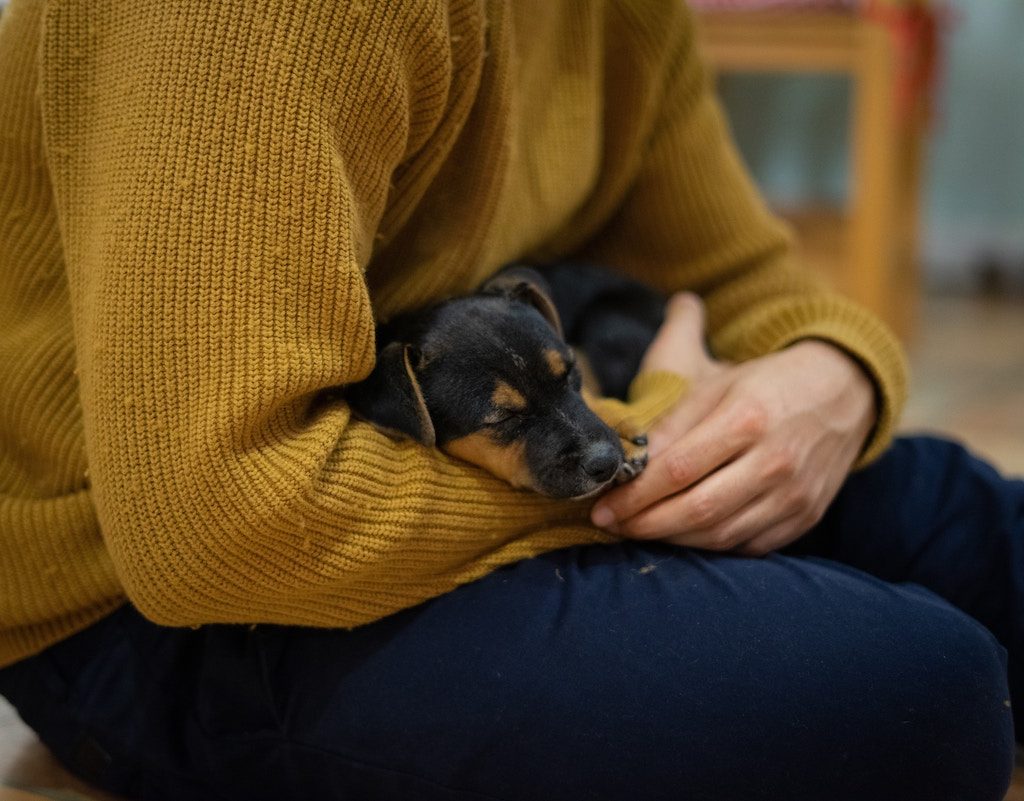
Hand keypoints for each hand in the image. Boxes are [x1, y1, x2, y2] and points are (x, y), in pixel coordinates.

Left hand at [590, 293, 876, 554]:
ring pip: (720, 535)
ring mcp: (794, 495)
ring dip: (671, 538)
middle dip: (645, 524)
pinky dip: (709, 546)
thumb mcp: (717, 385)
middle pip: (698, 510)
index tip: (603, 505)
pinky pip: (748, 545)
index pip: (678, 469)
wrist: (843, 392)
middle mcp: (776, 462)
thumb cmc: (766, 384)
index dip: (635, 494)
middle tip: (610, 525)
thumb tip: (627, 458)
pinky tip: (681, 535)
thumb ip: (671, 421)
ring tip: (638, 530)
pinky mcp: (805, 517)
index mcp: (748, 419)